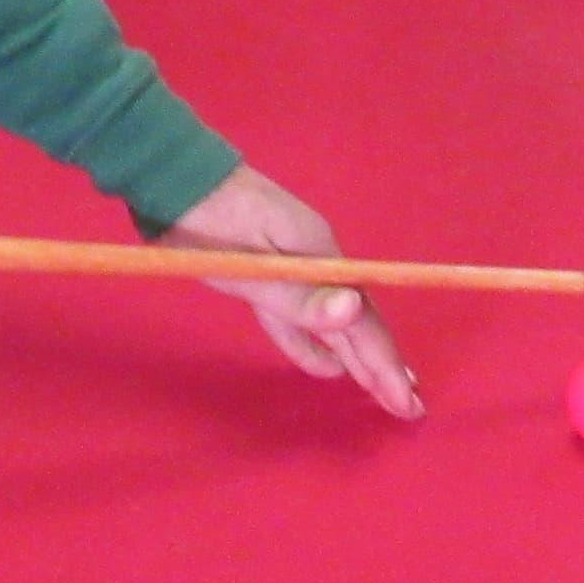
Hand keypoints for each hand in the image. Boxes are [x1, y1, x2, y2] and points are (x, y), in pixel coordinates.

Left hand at [156, 164, 422, 420]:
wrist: (174, 175)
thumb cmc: (209, 220)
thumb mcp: (250, 264)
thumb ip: (299, 293)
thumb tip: (354, 310)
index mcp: (320, 258)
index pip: (361, 320)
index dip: (384, 363)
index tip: (408, 403)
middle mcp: (316, 262)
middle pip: (355, 322)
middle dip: (381, 365)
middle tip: (409, 407)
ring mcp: (292, 265)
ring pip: (331, 321)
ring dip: (355, 356)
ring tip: (379, 388)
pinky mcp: (266, 271)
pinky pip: (297, 317)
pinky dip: (312, 344)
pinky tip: (326, 364)